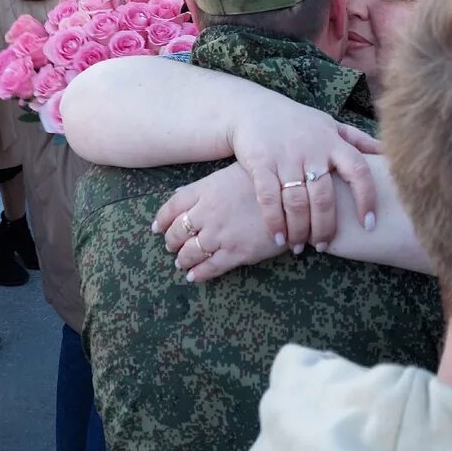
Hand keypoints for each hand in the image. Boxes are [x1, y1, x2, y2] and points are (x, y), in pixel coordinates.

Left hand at [154, 164, 285, 281]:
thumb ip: (208, 186)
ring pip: (190, 253)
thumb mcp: (232, 173)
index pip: (172, 207)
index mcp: (205, 190)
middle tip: (172, 246)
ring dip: (183, 259)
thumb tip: (181, 194)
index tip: (157, 227)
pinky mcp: (236, 253)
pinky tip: (194, 276)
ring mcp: (221, 234)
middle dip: (171, 241)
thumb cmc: (265, 181)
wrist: (294, 198)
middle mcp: (208, 212)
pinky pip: (210, 268)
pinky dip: (198, 274)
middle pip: (178, 232)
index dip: (161, 219)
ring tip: (182, 262)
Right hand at [220, 101, 379, 249]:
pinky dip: (275, 222)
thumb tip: (387, 152)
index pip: (358, 171)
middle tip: (324, 246)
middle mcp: (312, 149)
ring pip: (297, 203)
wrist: (252, 109)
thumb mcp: (328, 124)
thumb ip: (356, 139)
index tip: (369, 224)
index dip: (367, 199)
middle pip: (324, 197)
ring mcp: (285, 157)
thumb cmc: (297, 122)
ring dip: (300, 230)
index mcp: (333, 142)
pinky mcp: (261, 163)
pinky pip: (269, 198)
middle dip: (325, 227)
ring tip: (300, 247)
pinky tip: (279, 238)